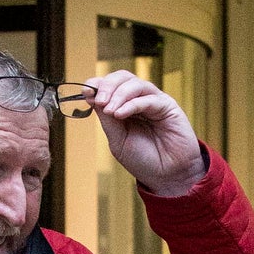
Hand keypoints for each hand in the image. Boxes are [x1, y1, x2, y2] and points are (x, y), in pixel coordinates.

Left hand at [83, 70, 204, 196]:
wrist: (167, 176)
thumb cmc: (144, 160)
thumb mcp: (117, 141)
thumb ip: (107, 120)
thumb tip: (91, 97)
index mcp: (125, 107)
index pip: (110, 86)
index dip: (97, 85)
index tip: (85, 92)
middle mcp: (139, 100)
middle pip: (122, 77)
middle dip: (107, 86)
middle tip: (98, 101)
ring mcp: (154, 101)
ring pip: (135, 83)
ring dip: (118, 94)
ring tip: (110, 110)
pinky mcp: (167, 106)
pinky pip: (148, 98)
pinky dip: (131, 104)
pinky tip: (120, 114)